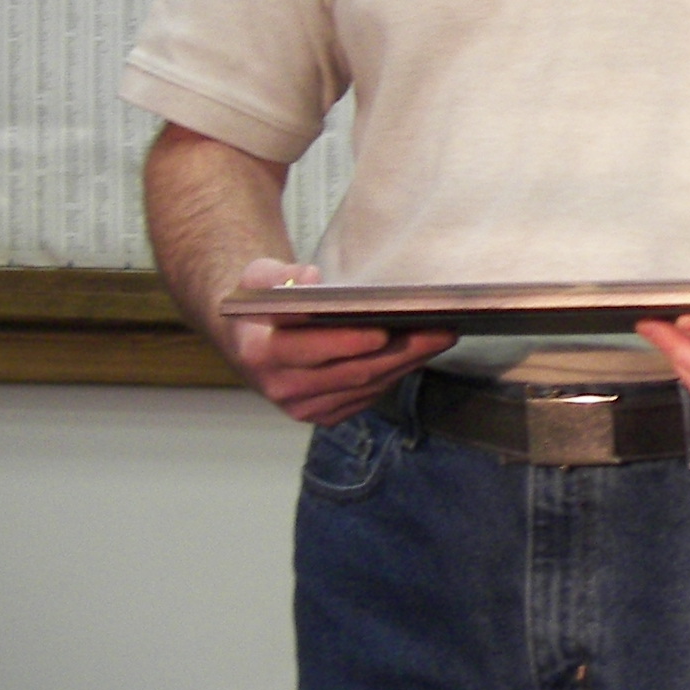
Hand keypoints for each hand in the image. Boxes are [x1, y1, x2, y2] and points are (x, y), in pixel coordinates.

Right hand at [222, 258, 456, 426]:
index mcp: (261, 352)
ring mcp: (303, 406)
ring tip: (441, 338)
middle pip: (352, 372)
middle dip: (401, 351)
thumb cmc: (263, 301)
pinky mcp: (324, 414)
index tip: (384, 330)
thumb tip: (308, 278)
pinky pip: (368, 396)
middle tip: (441, 330)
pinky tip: (419, 354)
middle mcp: (282, 387)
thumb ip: (279, 275)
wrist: (248, 340)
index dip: (348, 342)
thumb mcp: (259, 277)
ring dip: (408, 363)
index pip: (309, 350)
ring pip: (367, 387)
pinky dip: (396, 374)